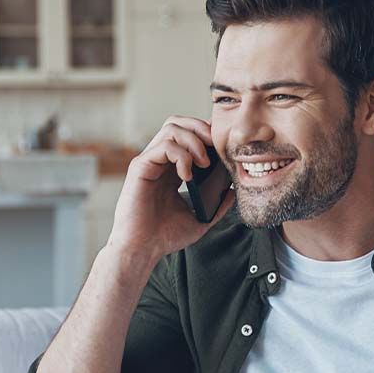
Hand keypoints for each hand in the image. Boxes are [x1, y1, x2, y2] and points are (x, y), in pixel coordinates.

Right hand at [106, 115, 234, 263]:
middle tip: (215, 147)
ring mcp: (149, 162)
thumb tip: (233, 191)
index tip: (222, 150)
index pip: (188, 136)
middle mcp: (159, 161)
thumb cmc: (164, 237)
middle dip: (201, 128)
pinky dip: (181, 156)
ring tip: (204, 164)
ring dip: (194, 141)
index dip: (206, 135)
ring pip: (171, 128)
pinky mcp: (140, 167)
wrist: (143, 250)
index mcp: (171, 169)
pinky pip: (164, 146)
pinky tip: (187, 176)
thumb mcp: (199, 219)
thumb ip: (216, 206)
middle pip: (178, 123)